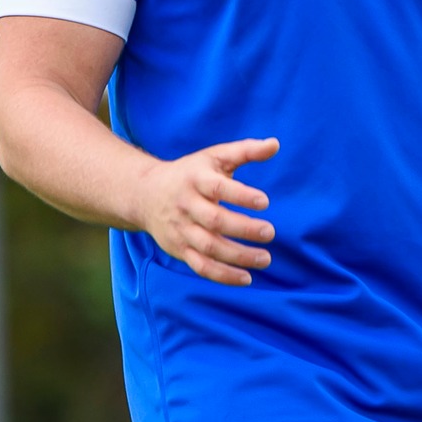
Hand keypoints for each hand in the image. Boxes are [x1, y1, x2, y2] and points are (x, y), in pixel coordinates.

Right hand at [133, 137, 279, 284]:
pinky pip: (201, 267)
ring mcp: (181, 230)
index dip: (241, 196)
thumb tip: (276, 144)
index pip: (218, 188)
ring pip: (209, 247)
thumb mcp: (214, 156)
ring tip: (265, 259)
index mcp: (195, 180)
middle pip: (214, 221)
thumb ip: (245, 151)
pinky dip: (223, 275)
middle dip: (243, 228)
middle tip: (269, 232)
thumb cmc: (191, 173)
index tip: (265, 202)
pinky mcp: (179, 249)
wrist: (145, 194)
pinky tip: (247, 278)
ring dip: (238, 256)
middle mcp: (186, 206)